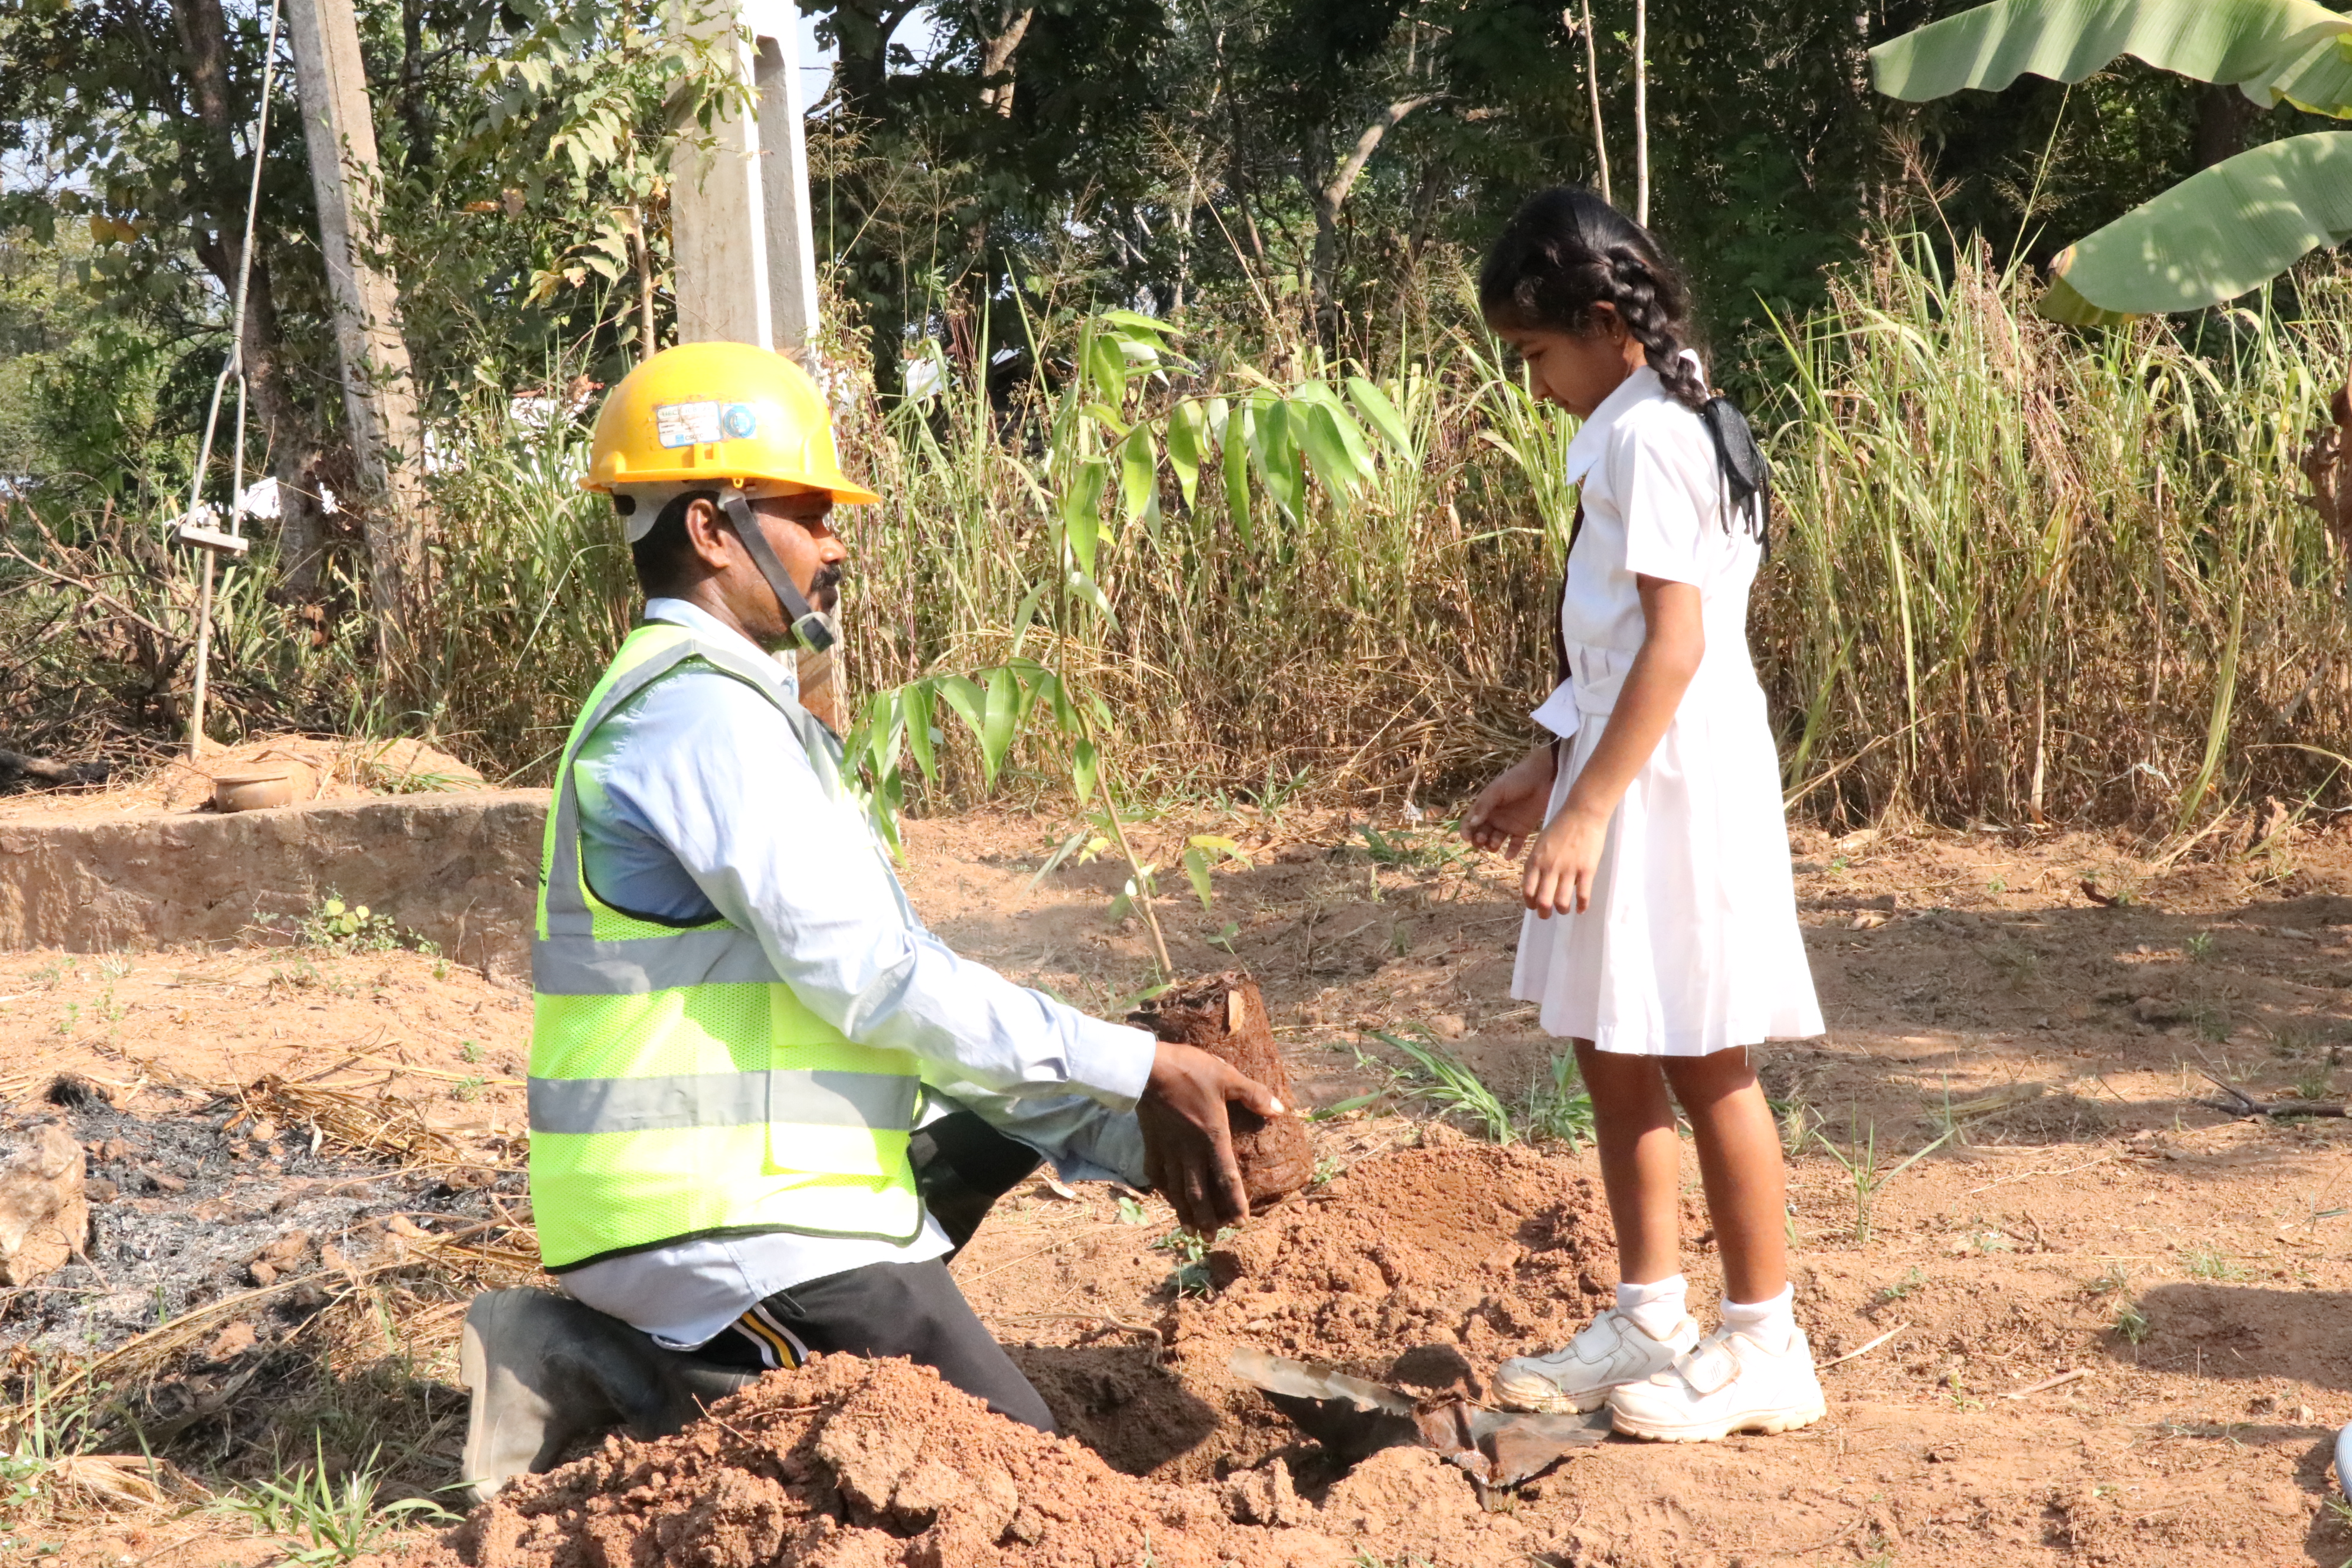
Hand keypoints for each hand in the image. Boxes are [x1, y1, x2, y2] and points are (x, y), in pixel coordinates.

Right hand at [1136, 1042, 1284, 1233]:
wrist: (1147, 1070)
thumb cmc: (1190, 1072)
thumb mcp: (1227, 1077)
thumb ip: (1254, 1096)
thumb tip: (1279, 1110)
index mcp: (1212, 1138)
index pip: (1226, 1178)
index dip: (1235, 1203)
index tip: (1241, 1223)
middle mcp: (1190, 1152)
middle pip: (1199, 1194)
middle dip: (1207, 1219)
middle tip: (1211, 1238)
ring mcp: (1168, 1150)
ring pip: (1177, 1190)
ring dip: (1185, 1213)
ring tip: (1190, 1231)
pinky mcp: (1151, 1145)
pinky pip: (1156, 1174)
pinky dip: (1163, 1190)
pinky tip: (1167, 1199)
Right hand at [1462, 745, 1556, 856]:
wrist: (1543, 778)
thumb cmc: (1516, 780)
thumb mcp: (1497, 790)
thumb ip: (1484, 806)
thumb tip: (1473, 823)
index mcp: (1485, 807)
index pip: (1470, 822)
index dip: (1466, 830)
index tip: (1466, 838)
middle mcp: (1494, 818)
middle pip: (1481, 834)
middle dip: (1479, 840)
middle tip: (1482, 841)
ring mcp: (1508, 825)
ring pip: (1495, 841)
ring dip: (1492, 846)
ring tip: (1494, 844)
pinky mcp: (1522, 830)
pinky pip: (1515, 844)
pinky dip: (1511, 852)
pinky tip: (1508, 856)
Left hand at [1523, 804, 1606, 917]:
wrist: (1582, 813)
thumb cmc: (1560, 825)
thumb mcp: (1540, 843)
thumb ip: (1538, 862)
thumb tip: (1537, 881)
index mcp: (1535, 860)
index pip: (1527, 889)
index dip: (1529, 902)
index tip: (1533, 906)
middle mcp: (1549, 867)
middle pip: (1543, 900)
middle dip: (1543, 913)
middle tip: (1546, 916)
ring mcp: (1568, 869)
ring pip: (1561, 902)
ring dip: (1561, 910)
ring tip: (1564, 911)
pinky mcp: (1586, 870)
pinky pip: (1582, 895)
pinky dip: (1581, 906)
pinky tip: (1581, 909)